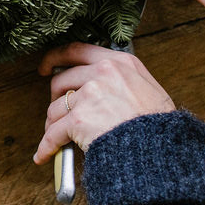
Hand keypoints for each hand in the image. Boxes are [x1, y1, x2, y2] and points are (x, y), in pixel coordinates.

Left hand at [34, 43, 174, 162]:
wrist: (161, 149)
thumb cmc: (158, 125)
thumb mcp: (148, 88)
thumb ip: (123, 79)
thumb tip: (97, 82)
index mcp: (120, 62)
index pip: (78, 50)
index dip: (56, 57)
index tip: (46, 67)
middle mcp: (103, 73)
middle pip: (61, 81)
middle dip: (56, 99)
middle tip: (57, 112)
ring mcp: (90, 95)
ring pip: (55, 109)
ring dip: (53, 125)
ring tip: (58, 138)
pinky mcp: (79, 119)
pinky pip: (54, 134)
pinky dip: (46, 146)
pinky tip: (44, 154)